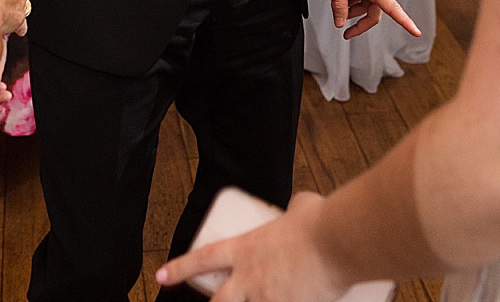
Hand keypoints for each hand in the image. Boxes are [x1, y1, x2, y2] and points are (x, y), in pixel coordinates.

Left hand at [155, 193, 347, 301]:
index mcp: (246, 248)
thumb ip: (295, 208)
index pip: (203, 259)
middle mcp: (250, 278)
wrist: (337, 242)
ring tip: (271, 295)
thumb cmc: (321, 223)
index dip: (180, 268)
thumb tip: (299, 207)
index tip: (161, 276)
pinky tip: (297, 301)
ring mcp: (265, 299)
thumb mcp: (302, 208)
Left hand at [322, 0, 420, 39]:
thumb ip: (339, 5)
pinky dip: (358, 0)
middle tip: (347, 31)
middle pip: (375, 12)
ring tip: (342, 6)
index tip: (416, 32)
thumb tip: (340, 22)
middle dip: (360, 23)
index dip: (405, 22)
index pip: (393, 9)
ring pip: (370, 4)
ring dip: (357, 10)